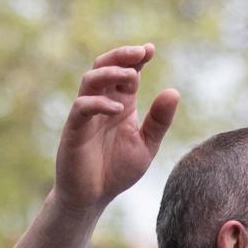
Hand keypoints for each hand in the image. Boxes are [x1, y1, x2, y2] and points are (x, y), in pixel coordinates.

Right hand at [52, 45, 178, 216]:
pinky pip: (82, 107)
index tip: (150, 49)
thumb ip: (159, 121)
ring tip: (132, 77)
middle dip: (122, 56)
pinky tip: (118, 109)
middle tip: (140, 52)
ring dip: (111, 73)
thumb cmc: (116, 171)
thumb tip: (173, 91)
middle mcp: (102, 104)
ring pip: (90, 79)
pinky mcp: (74, 129)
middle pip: (105, 66)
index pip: (127, 72)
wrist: (92, 198)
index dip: (136, 58)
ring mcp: (86, 115)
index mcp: (121, 104)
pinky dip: (99, 103)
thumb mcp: (146, 145)